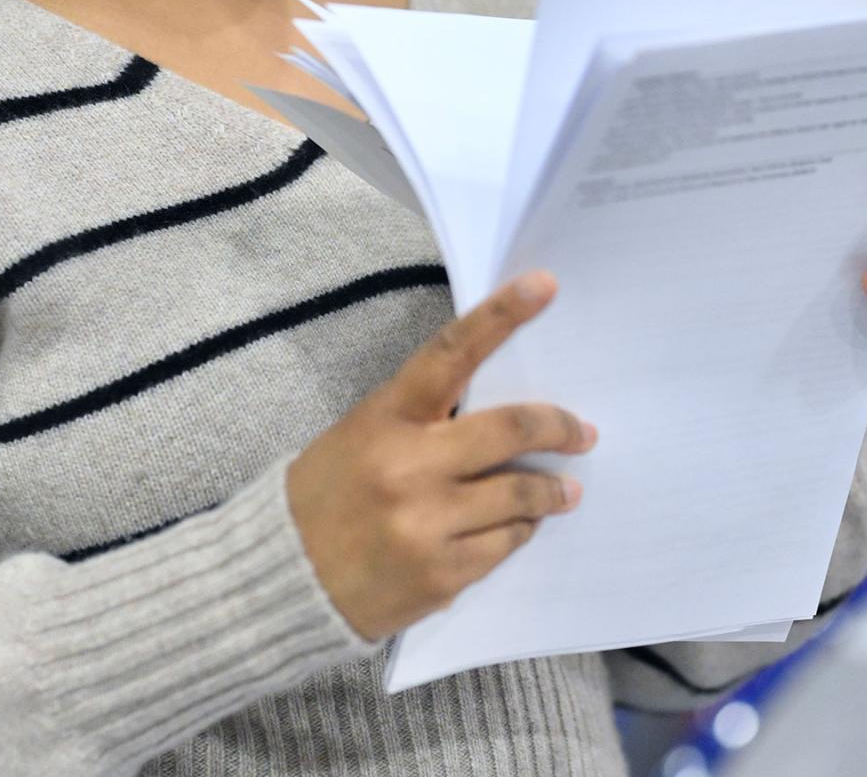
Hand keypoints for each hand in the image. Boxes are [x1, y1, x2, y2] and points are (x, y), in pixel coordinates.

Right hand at [286, 270, 595, 641]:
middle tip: (584, 432)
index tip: (545, 286)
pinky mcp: (442, 574)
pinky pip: (505, 543)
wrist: (283, 580)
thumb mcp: (363, 433)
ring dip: (551, 490)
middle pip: (510, 430)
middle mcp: (410, 465)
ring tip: (565, 490)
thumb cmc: (326, 493)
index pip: (452, 353)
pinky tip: (522, 524)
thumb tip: (499, 412)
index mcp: (387, 417)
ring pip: (519, 494)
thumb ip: (424, 418)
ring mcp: (428, 523)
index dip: (501, 316)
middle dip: (559, 428)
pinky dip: (520, 529)